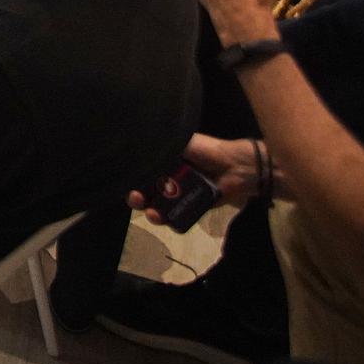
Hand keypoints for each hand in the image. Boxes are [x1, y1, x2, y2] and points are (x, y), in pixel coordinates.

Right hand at [129, 134, 262, 221]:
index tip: (127, 183)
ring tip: (152, 214)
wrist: (235, 167)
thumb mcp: (179, 143)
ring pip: (160, 205)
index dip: (133, 179)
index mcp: (165, 161)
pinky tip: (164, 219)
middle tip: (137, 199)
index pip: (143, 172)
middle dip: (137, 197)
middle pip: (147, 190)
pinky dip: (170, 220)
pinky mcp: (195, 207)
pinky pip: (178, 216)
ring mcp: (183, 194)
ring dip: (152, 211)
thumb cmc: (206, 151)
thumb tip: (135, 147)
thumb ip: (158, 147)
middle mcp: (171, 177)